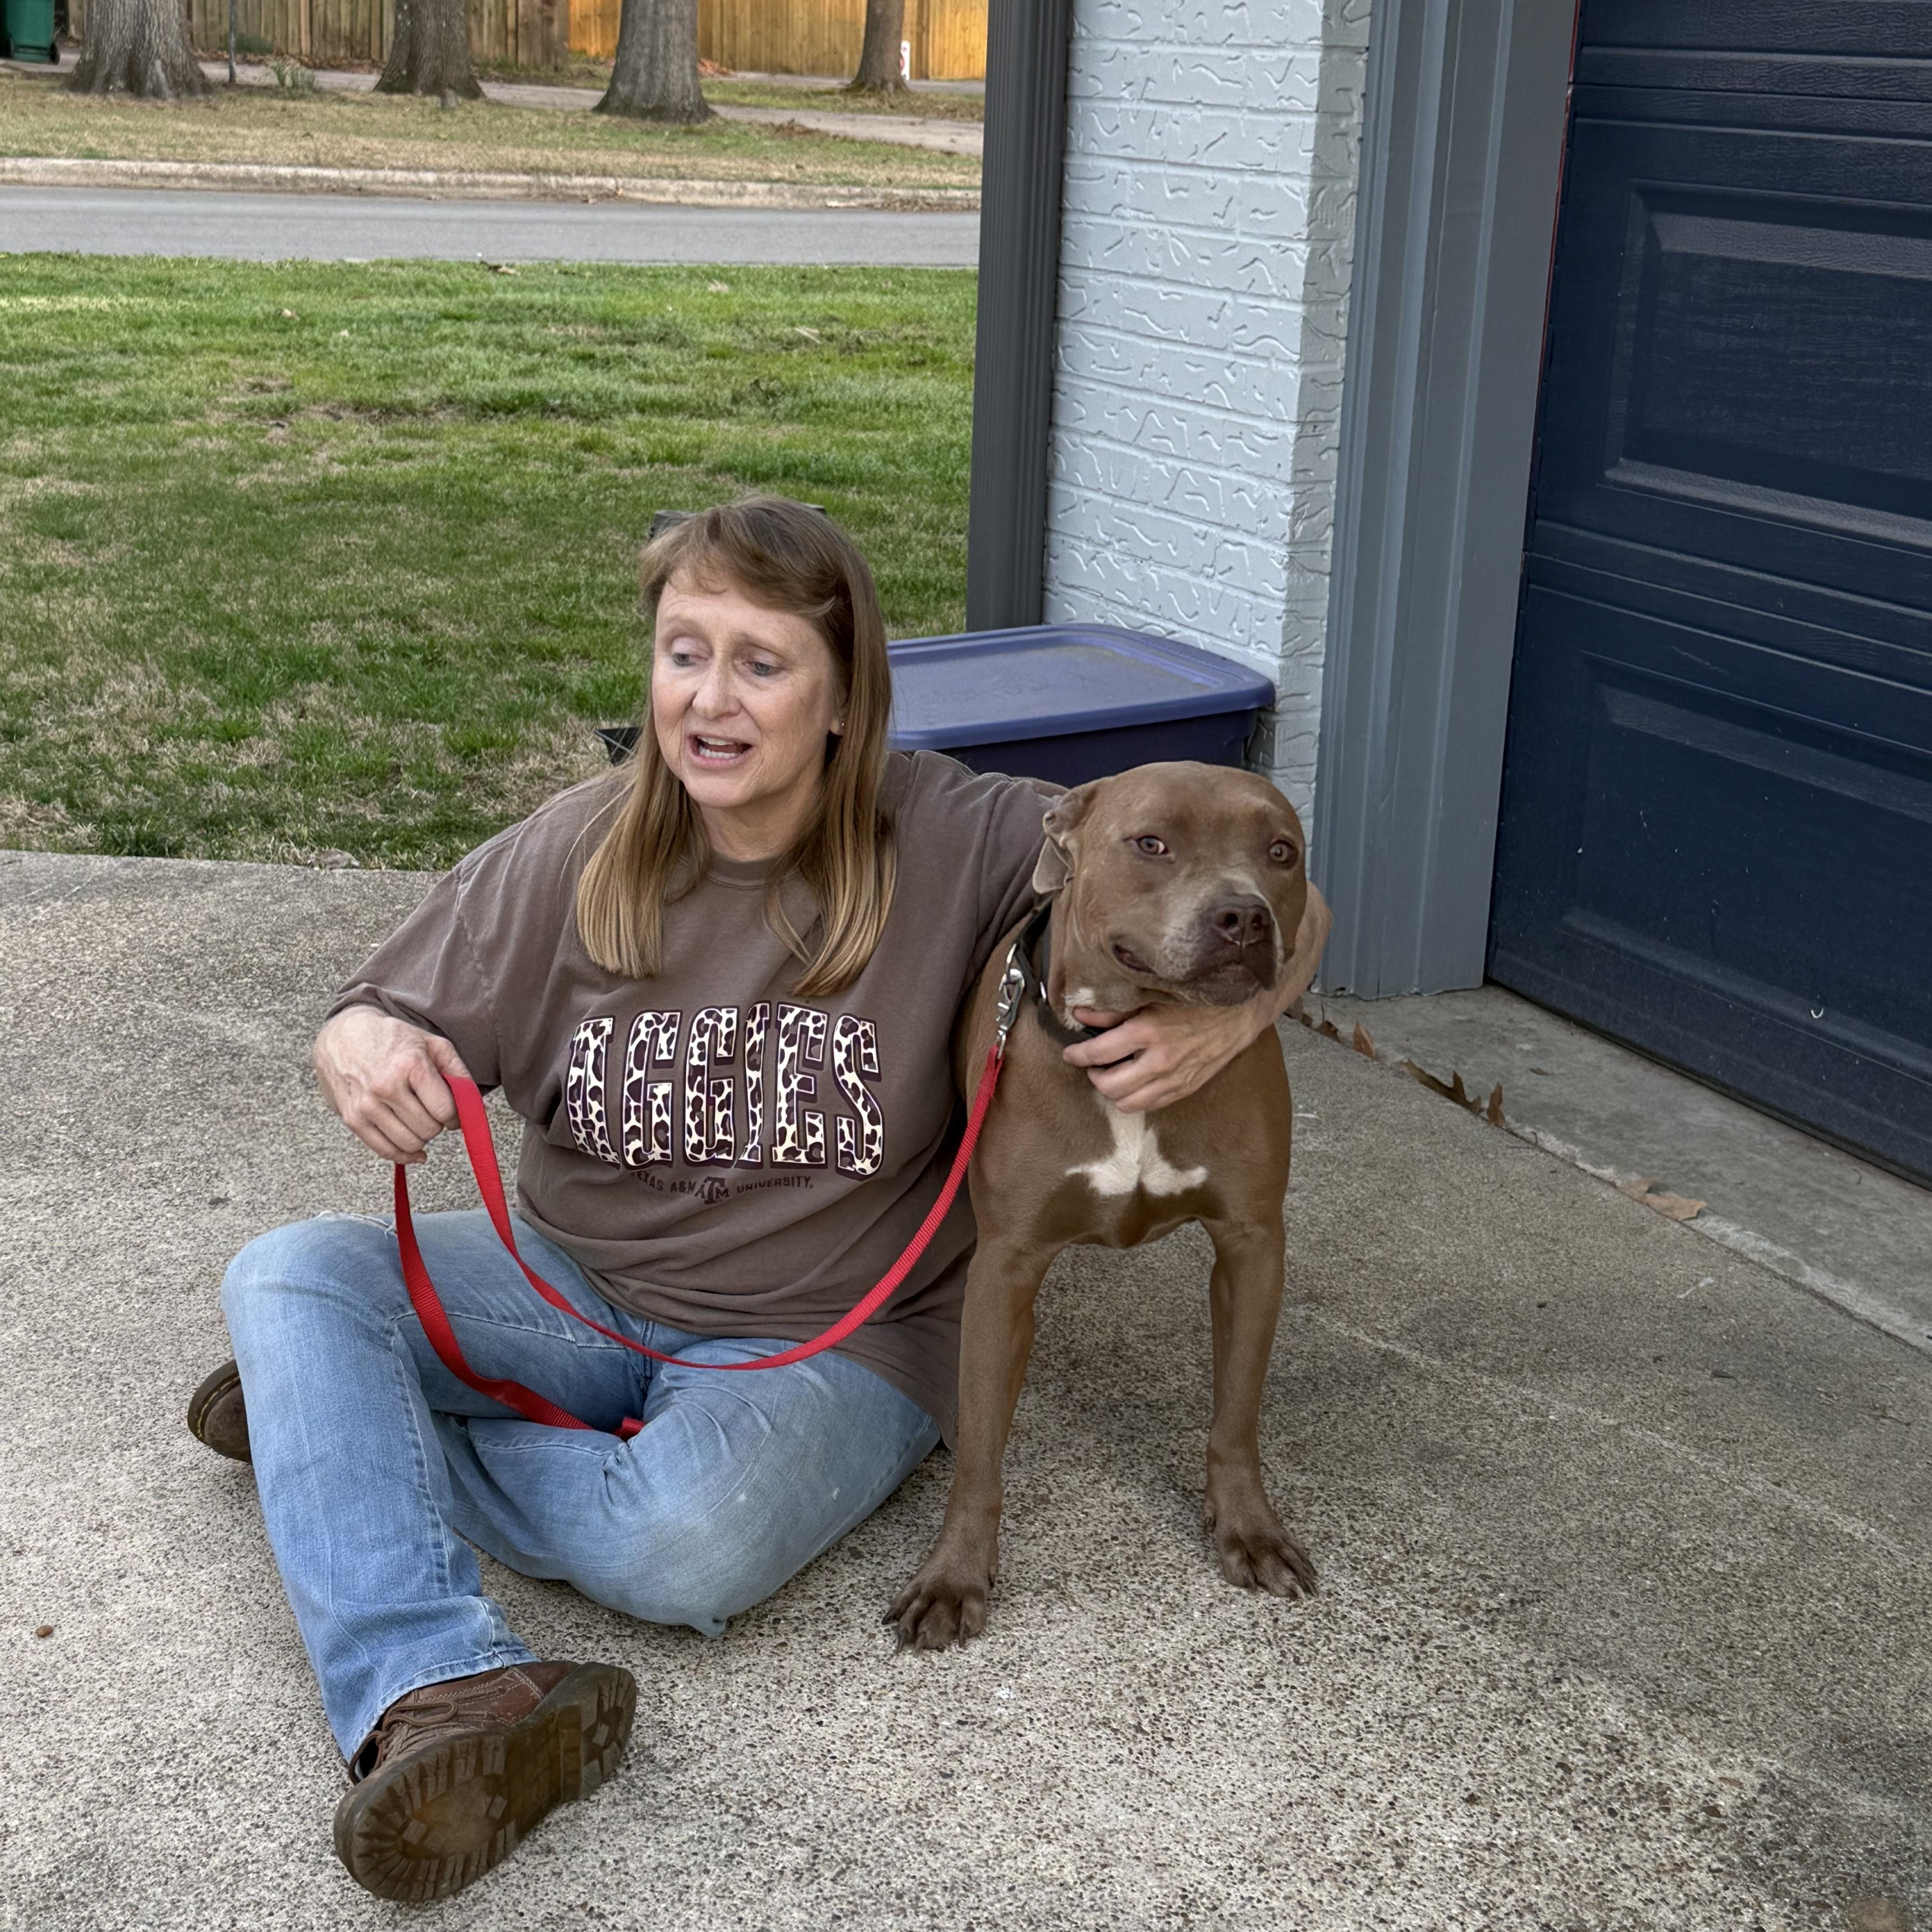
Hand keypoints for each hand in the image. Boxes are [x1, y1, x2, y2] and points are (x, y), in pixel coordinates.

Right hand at [313, 1005, 471, 1163]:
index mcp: (410, 1065)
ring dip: (422, 1138)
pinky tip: (415, 1151)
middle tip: (433, 1113)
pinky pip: (385, 1151)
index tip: (454, 1114)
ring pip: (409, 1143)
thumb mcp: (432, 1043)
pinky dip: (404, 1155)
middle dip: (438, 1125)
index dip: (455, 1116)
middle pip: (428, 1129)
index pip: (444, 1109)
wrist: (343, 1036)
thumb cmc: (391, 1039)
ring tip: (419, 1121)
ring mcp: (366, 1105)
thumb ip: (458, 1071)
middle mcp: (386, 1087)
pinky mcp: (352, 1119)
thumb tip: (473, 1104)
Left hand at [1061, 996, 1274, 1114]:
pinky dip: (1135, 1099)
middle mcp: (1159, 1060)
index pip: (1098, 1053)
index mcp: (1147, 1031)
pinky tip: (1133, 1083)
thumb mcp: (1151, 997)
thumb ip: (1113, 1010)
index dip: (1077, 1055)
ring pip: (1128, 1103)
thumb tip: (1079, 1015)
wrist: (1239, 1011)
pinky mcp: (1186, 1088)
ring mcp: (1174, 1079)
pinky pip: (1151, 1105)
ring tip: (1111, 1074)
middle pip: (1109, 1086)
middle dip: (1093, 1076)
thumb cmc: (1194, 997)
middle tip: (1092, 1064)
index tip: (1070, 1053)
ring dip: (1113, 1091)